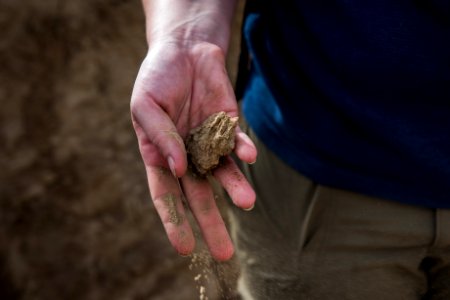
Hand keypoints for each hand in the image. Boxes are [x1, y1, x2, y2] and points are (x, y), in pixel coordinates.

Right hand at [131, 41, 256, 260]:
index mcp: (160, 155)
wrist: (183, 49)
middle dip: (211, 222)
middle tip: (224, 253)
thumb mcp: (145, 105)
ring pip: (223, 172)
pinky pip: (236, 142)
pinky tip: (247, 154)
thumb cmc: (156, 78)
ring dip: (236, 187)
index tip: (185, 248)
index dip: (174, 221)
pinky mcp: (228, 126)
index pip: (166, 195)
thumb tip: (178, 169)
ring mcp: (209, 142)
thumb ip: (159, 137)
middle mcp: (186, 155)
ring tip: (247, 203)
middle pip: (199, 194)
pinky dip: (242, 148)